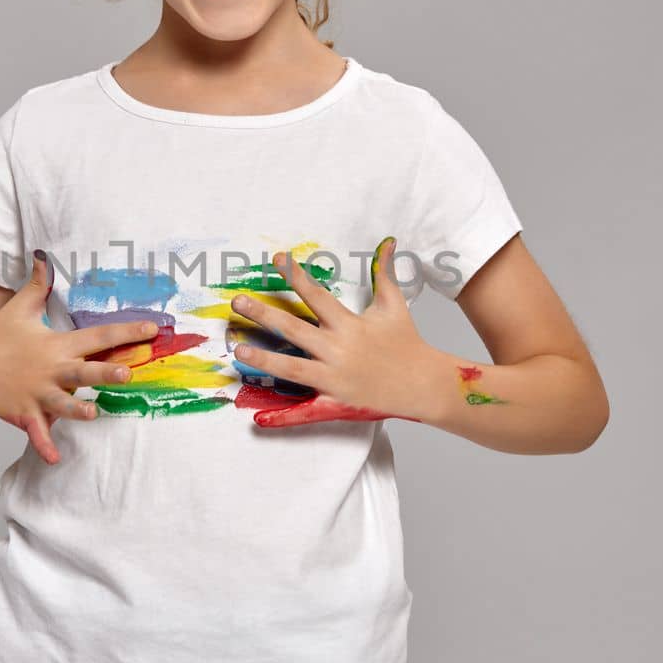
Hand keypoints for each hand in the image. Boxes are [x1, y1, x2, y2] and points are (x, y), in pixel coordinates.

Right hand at [0, 252, 158, 464]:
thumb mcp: (19, 308)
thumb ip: (39, 285)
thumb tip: (45, 256)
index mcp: (56, 345)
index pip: (98, 335)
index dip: (126, 331)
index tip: (152, 329)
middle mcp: (50, 369)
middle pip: (84, 370)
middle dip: (106, 371)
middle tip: (128, 373)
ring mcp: (37, 393)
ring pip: (63, 403)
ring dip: (78, 408)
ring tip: (94, 412)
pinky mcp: (24, 413)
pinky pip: (37, 432)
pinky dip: (45, 445)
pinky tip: (55, 459)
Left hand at [231, 238, 438, 427]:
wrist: (425, 383)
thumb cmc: (407, 343)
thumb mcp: (394, 305)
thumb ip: (383, 273)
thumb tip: (387, 243)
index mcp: (349, 325)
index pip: (316, 296)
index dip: (296, 276)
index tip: (278, 260)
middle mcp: (339, 350)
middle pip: (294, 329)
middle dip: (264, 315)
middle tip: (237, 302)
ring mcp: (334, 379)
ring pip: (292, 369)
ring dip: (264, 360)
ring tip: (238, 352)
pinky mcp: (335, 403)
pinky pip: (305, 412)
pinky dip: (282, 417)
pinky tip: (258, 419)